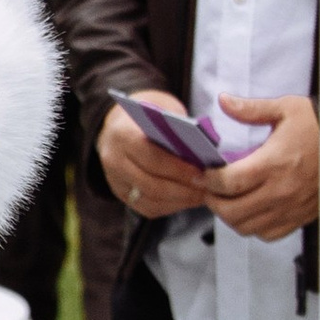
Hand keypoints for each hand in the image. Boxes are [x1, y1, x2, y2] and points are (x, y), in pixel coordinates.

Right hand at [97, 91, 217, 221]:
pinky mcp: (121, 194)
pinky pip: (148, 208)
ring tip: (203, 195)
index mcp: (122, 134)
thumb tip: (203, 156)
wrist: (120, 125)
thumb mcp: (164, 112)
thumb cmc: (149, 117)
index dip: (178, 169)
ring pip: (150, 200)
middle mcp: (113, 160)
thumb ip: (178, 133)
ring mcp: (114, 180)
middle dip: (182, 188)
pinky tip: (190, 200)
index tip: (202, 173)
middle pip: (150, 183)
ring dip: (179, 200)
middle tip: (207, 187)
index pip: (151, 157)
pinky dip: (172, 206)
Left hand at [204, 93, 319, 244]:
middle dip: (213, 201)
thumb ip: (251, 109)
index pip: (230, 182)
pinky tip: (250, 211)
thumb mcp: (286, 109)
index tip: (203, 174)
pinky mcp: (299, 217)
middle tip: (209, 189)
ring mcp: (290, 207)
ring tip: (227, 200)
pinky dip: (252, 227)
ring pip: (246, 227)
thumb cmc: (318, 127)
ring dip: (230, 216)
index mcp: (274, 163)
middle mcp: (281, 190)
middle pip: (232, 211)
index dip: (209, 181)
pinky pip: (267, 234)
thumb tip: (225, 102)